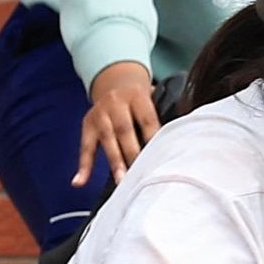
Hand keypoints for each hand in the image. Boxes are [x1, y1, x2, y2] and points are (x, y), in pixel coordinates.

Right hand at [74, 61, 163, 188]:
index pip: (147, 119)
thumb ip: (164, 114)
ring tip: (121, 182)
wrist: (115, 82)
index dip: (153, 138)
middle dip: (132, 153)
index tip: (161, 158)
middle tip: (141, 175)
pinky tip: (79, 182)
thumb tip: (183, 137)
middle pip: (124, 129)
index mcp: (138, 96)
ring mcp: (100, 113)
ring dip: (114, 162)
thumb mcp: (154, 99)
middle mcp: (116, 103)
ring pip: (107, 139)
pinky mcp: (87, 124)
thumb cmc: (141, 101)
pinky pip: (85, 147)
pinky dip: (83, 166)